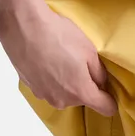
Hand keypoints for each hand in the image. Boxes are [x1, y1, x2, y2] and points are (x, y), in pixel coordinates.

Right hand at [0, 0, 117, 116]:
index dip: (111, 99)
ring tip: (60, 57)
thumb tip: (101, 83)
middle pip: (82, 98)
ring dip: (66, 81)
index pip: (105, 108)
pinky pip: (48, 86)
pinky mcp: (30, 87)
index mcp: (81, 92)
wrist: (23, 27)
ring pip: (64, 93)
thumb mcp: (90, 51)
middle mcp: (62, 100)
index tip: (109, 89)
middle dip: (84, 84)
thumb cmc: (59, 37)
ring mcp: (43, 95)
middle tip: (80, 61)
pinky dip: (50, 77)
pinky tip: (47, 58)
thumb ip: (99, 73)